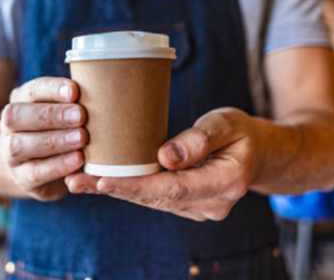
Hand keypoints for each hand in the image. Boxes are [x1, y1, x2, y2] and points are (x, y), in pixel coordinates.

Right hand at [0, 77, 87, 200]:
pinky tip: (77, 160)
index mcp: (20, 101)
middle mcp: (9, 126)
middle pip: (19, 116)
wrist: (42, 167)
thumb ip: (76, 102)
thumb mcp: (66, 112)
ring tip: (81, 137)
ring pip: (21, 145)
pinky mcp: (22, 179)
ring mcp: (10, 154)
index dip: (52, 89)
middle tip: (81, 115)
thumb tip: (102, 87)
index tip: (75, 91)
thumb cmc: (63, 130)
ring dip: (54, 140)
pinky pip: (35, 173)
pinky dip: (57, 165)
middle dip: (52, 115)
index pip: (31, 90)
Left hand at [66, 108, 265, 220]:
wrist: (260, 154)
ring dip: (116, 191)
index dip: (136, 185)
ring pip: (151, 201)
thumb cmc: (243, 132)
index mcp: (226, 182)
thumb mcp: (227, 123)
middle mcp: (213, 204)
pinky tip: (102, 182)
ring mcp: (201, 209)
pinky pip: (156, 199)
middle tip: (74, 181)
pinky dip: (130, 190)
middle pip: (155, 198)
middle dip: (113, 190)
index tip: (102, 181)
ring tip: (77, 181)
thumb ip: (199, 139)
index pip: (173, 187)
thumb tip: (164, 157)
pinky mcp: (190, 206)